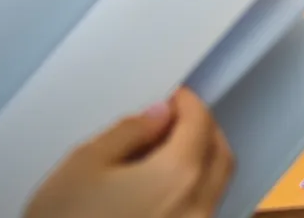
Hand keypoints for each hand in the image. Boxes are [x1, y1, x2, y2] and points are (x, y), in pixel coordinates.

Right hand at [24, 88, 234, 217]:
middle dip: (204, 131)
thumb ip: (129, 131)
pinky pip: (200, 210)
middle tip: (177, 119)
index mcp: (179, 176)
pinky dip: (191, 190)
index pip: (200, 125)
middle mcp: (198, 206)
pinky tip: (160, 186)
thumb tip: (160, 115)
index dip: (188, 105)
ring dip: (201, 161)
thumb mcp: (84, 164)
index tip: (174, 97)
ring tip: (166, 152)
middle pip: (219, 155)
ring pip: (214, 186)